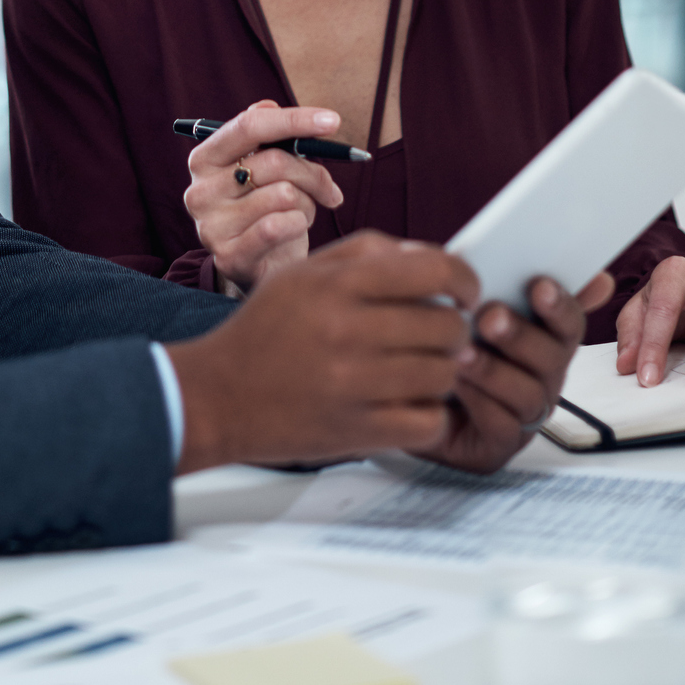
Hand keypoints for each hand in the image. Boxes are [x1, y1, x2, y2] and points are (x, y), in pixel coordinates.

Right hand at [166, 230, 477, 471]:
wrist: (218, 395)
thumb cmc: (265, 329)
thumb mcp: (305, 272)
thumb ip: (369, 253)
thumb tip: (433, 255)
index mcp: (337, 285)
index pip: (433, 270)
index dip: (464, 280)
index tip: (466, 292)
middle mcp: (347, 331)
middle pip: (447, 327)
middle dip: (454, 330)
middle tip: (441, 335)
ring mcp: (353, 385)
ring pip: (444, 375)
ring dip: (443, 372)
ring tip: (422, 368)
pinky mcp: (357, 431)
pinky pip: (429, 421)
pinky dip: (430, 414)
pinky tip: (411, 402)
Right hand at [183, 101, 345, 293]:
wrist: (260, 265)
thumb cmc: (266, 206)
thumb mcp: (265, 167)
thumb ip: (266, 135)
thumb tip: (268, 104)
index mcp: (205, 158)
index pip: (250, 125)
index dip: (294, 119)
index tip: (332, 121)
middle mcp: (199, 190)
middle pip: (274, 161)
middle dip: (312, 172)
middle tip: (329, 188)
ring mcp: (210, 226)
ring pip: (284, 195)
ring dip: (305, 204)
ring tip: (298, 214)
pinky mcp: (228, 257)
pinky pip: (281, 226)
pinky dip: (299, 225)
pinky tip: (294, 230)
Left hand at [410, 271, 614, 475]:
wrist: (395, 393)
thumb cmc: (437, 339)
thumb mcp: (461, 300)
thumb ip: (499, 276)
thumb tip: (569, 265)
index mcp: (540, 338)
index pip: (568, 322)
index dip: (561, 305)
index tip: (539, 286)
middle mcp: (541, 377)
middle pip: (553, 358)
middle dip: (522, 335)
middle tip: (490, 317)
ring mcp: (523, 414)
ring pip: (530, 395)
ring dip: (496, 370)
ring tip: (462, 352)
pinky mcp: (498, 447)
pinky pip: (503, 427)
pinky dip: (480, 402)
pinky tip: (455, 383)